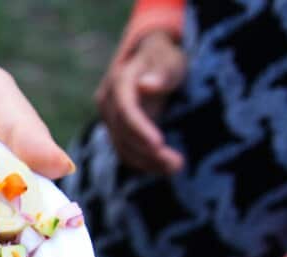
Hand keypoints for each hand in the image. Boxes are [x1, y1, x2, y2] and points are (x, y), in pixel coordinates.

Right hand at [95, 30, 186, 174]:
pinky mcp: (116, 131)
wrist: (150, 60)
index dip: (140, 129)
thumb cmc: (164, 58)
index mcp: (119, 81)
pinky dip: (143, 162)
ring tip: (176, 168)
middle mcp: (108, 101)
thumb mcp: (169, 60)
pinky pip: (125, 151)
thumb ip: (160, 72)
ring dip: (147, 162)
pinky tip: (164, 168)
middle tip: (178, 165)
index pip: (125, 110)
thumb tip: (145, 85)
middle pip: (123, 133)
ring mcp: (109, 118)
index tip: (160, 145)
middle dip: (148, 152)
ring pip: (122, 146)